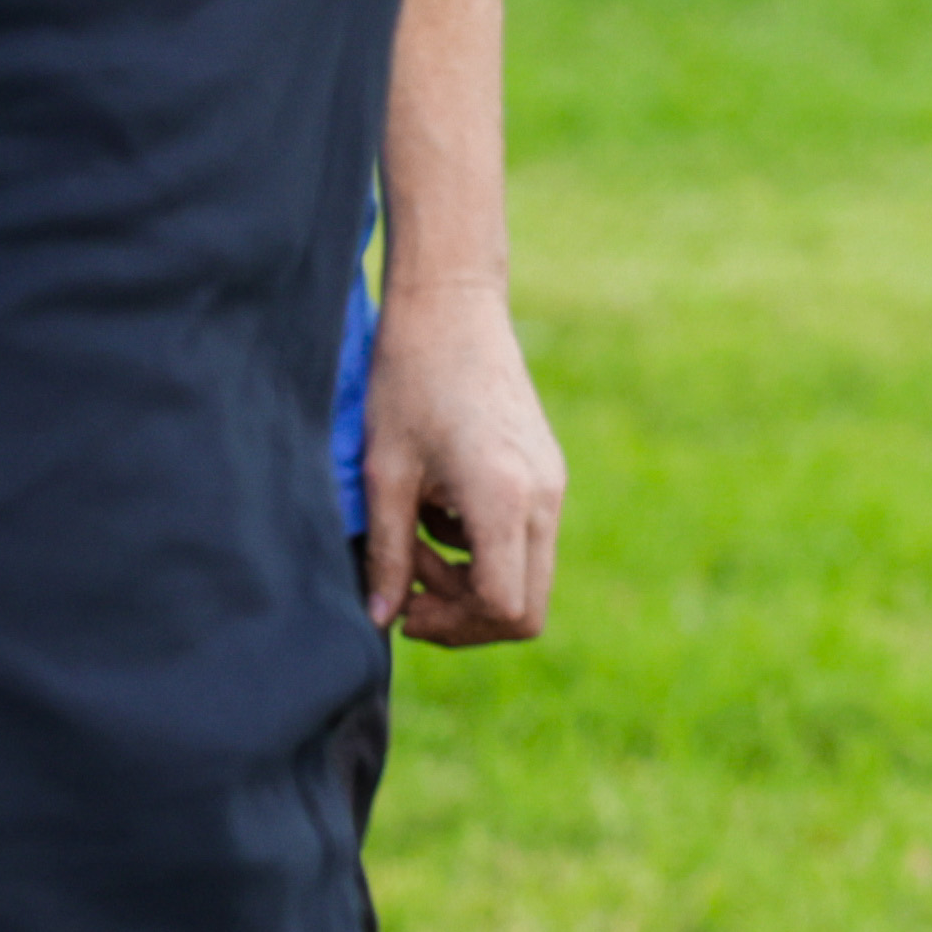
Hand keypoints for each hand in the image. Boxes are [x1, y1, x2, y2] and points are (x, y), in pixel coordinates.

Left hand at [361, 277, 566, 645]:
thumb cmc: (408, 378)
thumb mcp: (384, 471)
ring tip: (414, 543)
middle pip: (526, 608)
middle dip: (465, 616)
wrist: (451, 305)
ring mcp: (551, 484)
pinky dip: (483, 550)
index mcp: (504, 497)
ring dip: (471, 582)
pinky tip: (437, 512)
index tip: (404, 606)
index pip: (506, 609)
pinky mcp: (546, 472)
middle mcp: (542, 496)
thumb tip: (379, 617)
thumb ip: (385, 552)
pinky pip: (526, 541)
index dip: (454, 626)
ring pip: (528, 577)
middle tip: (407, 586)